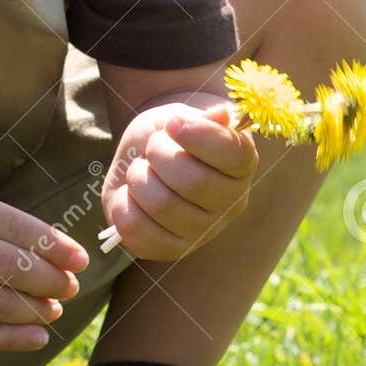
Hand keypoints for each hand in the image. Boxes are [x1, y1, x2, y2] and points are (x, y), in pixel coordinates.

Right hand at [0, 186, 89, 350]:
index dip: (55, 246)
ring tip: (53, 311)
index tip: (79, 260)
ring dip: (35, 311)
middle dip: (51, 281)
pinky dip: (12, 338)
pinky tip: (35, 337)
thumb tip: (51, 246)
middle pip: (13, 266)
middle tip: (69, 288)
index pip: (17, 226)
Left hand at [102, 100, 257, 260]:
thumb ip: (204, 117)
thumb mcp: (184, 115)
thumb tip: (223, 115)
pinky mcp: (170, 249)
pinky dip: (123, 205)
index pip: (232, 155)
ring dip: (139, 178)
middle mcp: (231, 203)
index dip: (197, 136)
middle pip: (193, 182)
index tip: (172, 123)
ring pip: (162, 206)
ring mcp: (203, 231)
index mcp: (243, 165)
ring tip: (140, 169)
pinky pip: (137, 231)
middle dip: (160, 154)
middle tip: (152, 146)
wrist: (148, 156)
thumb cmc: (172, 134)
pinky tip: (129, 194)